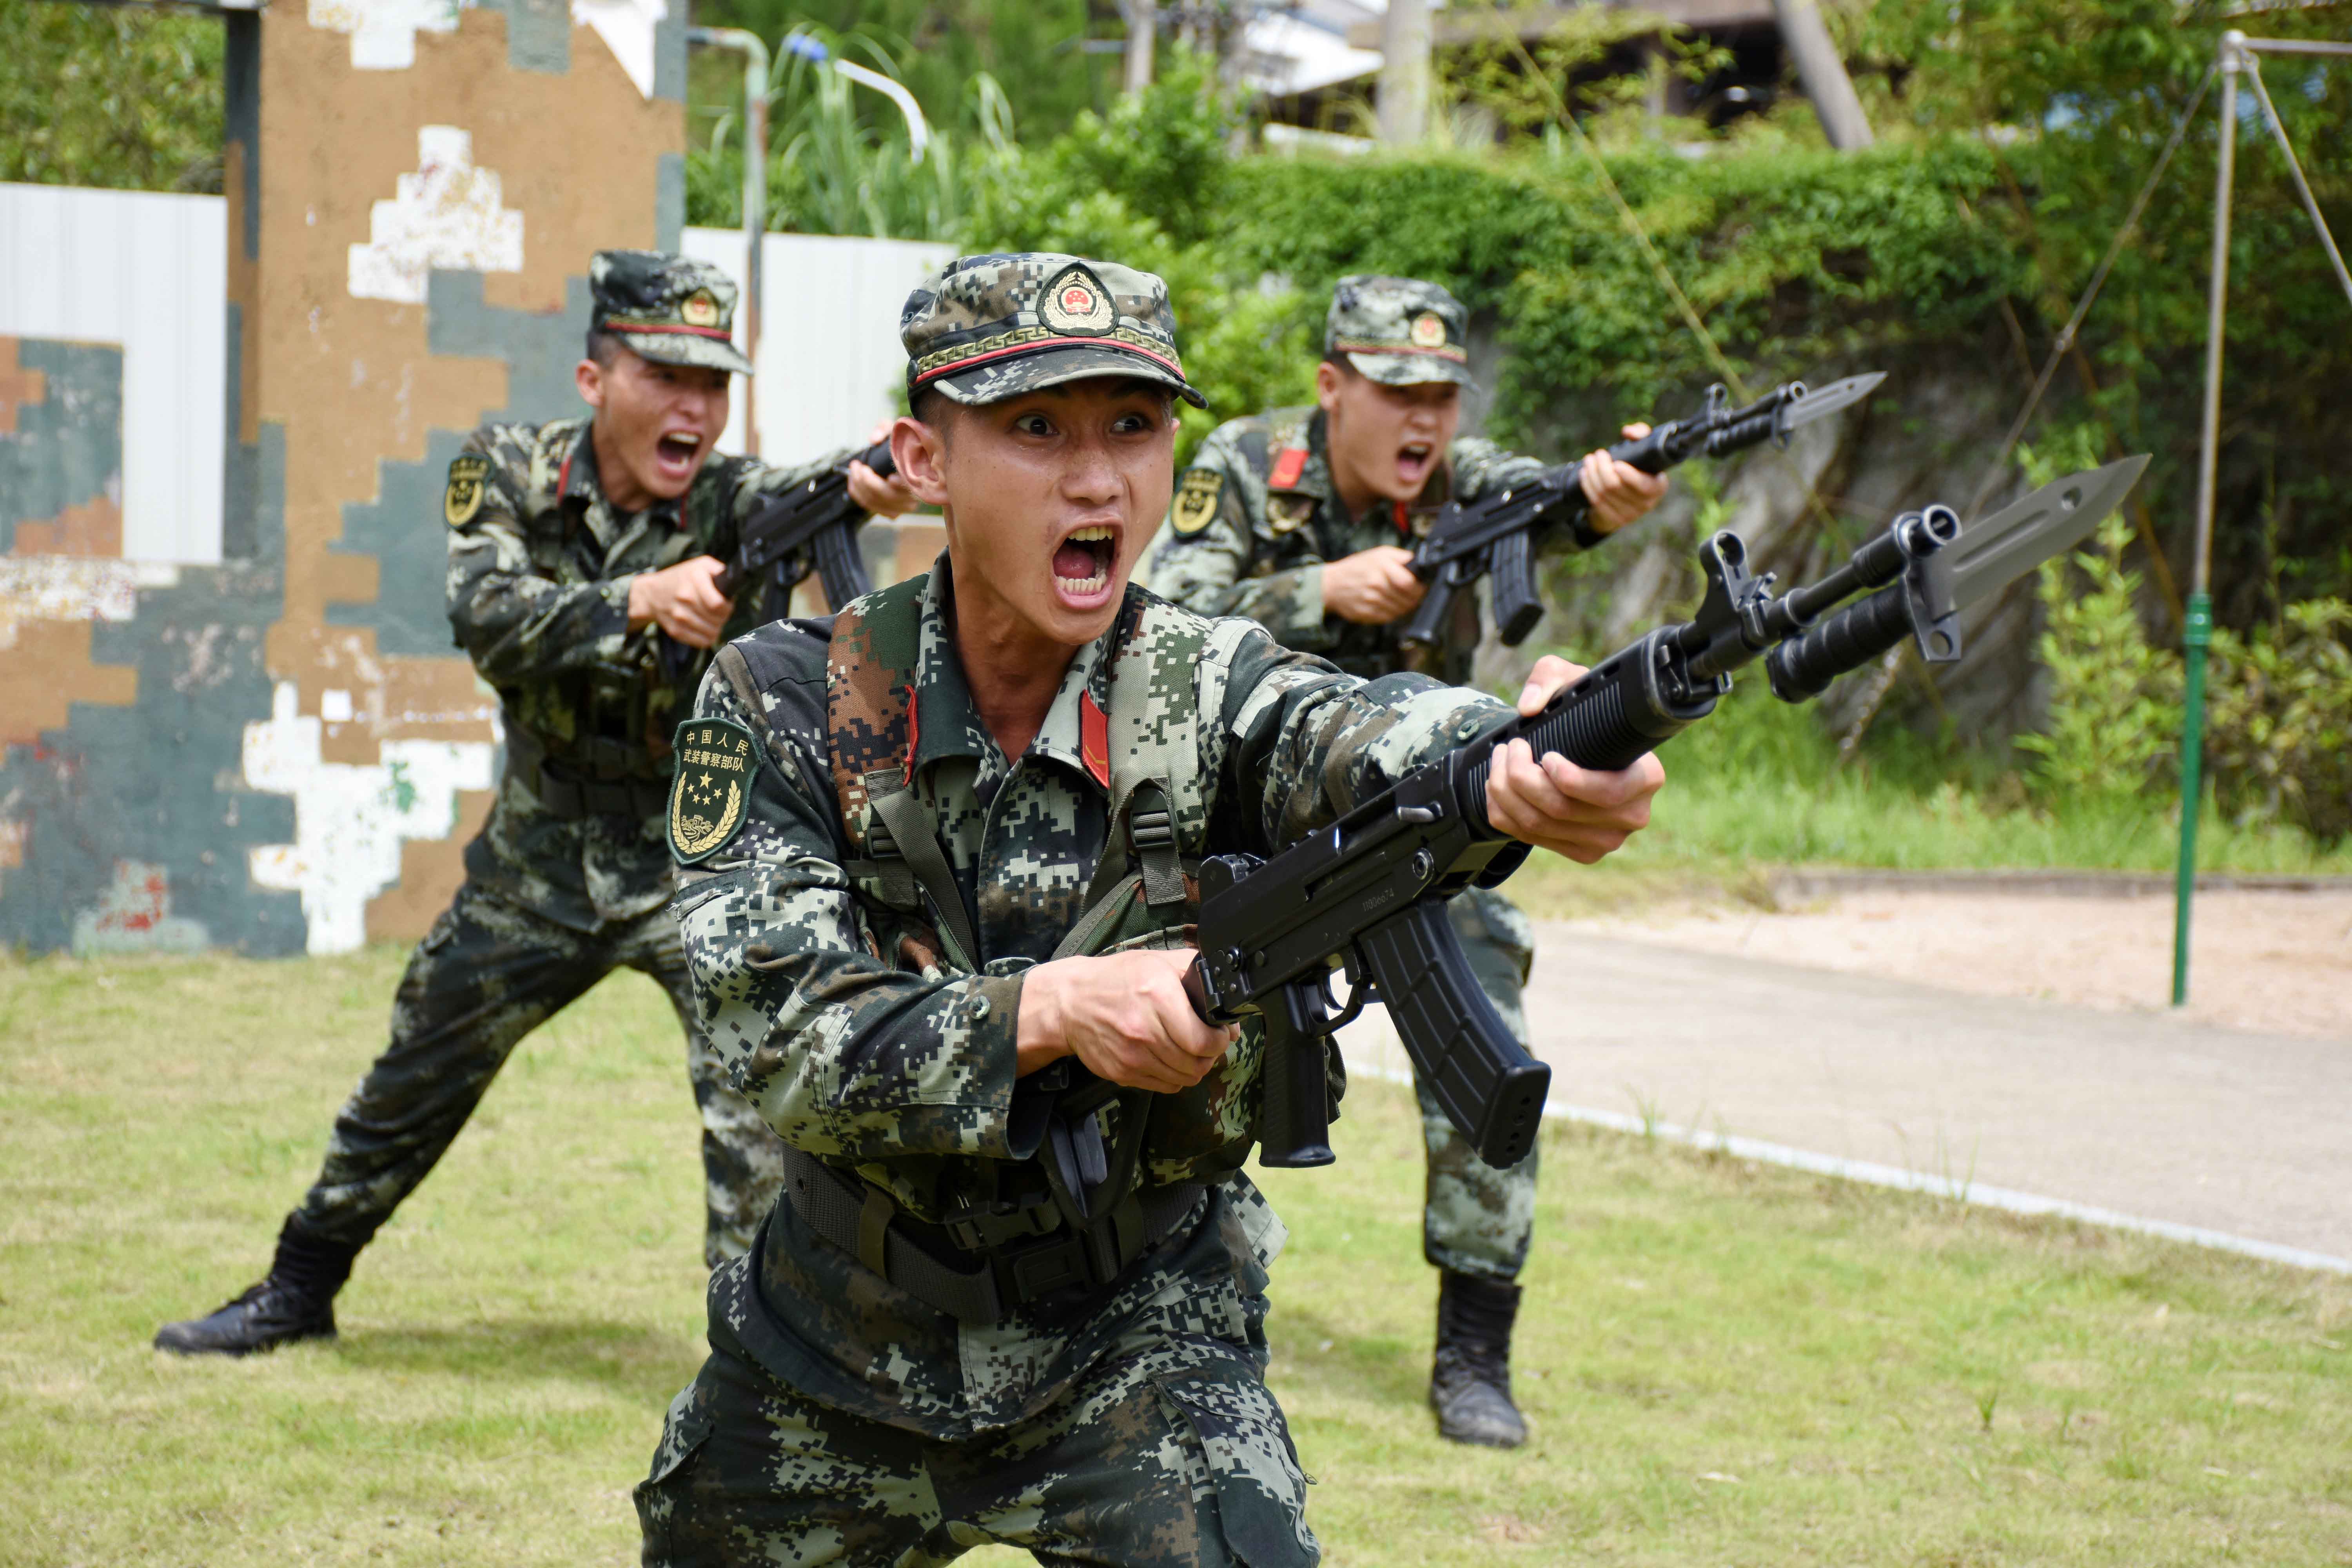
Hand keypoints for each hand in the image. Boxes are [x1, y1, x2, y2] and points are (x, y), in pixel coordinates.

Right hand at [627, 556, 734, 647]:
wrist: (651, 593)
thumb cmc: (681, 578)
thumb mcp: (701, 565)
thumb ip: (719, 571)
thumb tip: (733, 582)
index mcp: (694, 579)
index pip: (718, 604)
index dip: (728, 606)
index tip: (726, 604)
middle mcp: (685, 598)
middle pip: (717, 619)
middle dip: (724, 617)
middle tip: (718, 611)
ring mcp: (679, 616)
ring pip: (712, 632)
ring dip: (716, 627)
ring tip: (711, 619)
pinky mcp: (676, 631)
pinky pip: (702, 642)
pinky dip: (707, 637)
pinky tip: (704, 628)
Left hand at [847, 421, 920, 517]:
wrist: (902, 455)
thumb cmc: (900, 442)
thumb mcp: (893, 430)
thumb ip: (884, 429)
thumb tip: (874, 440)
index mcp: (921, 476)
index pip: (912, 487)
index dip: (899, 485)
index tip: (889, 477)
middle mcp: (915, 494)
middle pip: (889, 496)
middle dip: (869, 482)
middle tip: (859, 466)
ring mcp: (904, 505)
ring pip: (878, 503)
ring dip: (861, 488)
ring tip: (854, 470)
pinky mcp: (893, 509)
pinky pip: (873, 507)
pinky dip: (859, 495)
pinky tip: (854, 482)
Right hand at [1016, 949, 1238, 1091]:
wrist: (1069, 1002)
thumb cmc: (1116, 979)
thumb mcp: (1158, 961)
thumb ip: (1195, 975)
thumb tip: (1227, 1007)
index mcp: (1157, 997)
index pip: (1203, 1041)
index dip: (1219, 1041)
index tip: (1219, 1034)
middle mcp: (1145, 1030)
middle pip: (1197, 1064)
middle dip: (1210, 1055)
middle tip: (1206, 1043)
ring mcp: (1132, 1056)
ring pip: (1184, 1079)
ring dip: (1193, 1067)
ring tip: (1188, 1050)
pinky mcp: (1123, 1074)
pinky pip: (1165, 1086)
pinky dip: (1174, 1076)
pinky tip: (1168, 1058)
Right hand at [1321, 545, 1427, 623]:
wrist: (1331, 584)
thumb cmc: (1356, 568)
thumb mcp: (1379, 553)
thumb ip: (1401, 557)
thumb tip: (1420, 563)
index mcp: (1382, 567)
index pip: (1410, 583)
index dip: (1420, 587)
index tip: (1421, 586)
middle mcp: (1377, 585)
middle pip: (1408, 599)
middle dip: (1414, 598)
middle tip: (1412, 594)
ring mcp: (1371, 601)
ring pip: (1401, 610)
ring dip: (1405, 607)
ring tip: (1400, 599)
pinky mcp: (1367, 614)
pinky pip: (1389, 618)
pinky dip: (1393, 613)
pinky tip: (1389, 605)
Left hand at [1484, 653, 1664, 863]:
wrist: (1583, 750)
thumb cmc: (1583, 712)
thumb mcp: (1571, 680)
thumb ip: (1549, 677)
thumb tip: (1529, 707)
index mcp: (1647, 778)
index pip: (1608, 792)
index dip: (1569, 778)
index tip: (1546, 755)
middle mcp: (1632, 815)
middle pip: (1563, 810)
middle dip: (1521, 777)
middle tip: (1510, 747)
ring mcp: (1606, 840)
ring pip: (1540, 826)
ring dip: (1505, 792)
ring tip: (1500, 760)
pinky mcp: (1579, 852)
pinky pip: (1529, 838)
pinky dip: (1503, 812)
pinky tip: (1498, 787)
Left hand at [1577, 423, 1669, 534]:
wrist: (1631, 495)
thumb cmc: (1639, 467)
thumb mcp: (1644, 449)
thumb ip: (1641, 434)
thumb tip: (1628, 432)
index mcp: (1658, 487)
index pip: (1644, 486)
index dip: (1629, 475)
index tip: (1616, 463)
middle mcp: (1646, 504)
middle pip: (1616, 487)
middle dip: (1602, 468)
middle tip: (1598, 454)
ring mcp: (1630, 514)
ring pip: (1604, 493)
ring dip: (1593, 475)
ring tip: (1589, 461)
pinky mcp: (1614, 519)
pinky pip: (1596, 501)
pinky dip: (1588, 486)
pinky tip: (1585, 474)